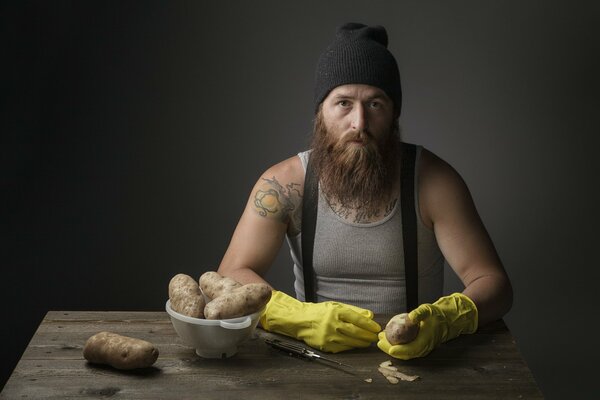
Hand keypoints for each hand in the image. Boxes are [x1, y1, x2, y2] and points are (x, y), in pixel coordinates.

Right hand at [259, 290, 380, 352]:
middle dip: (368, 336)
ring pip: (351, 342)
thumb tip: (370, 315)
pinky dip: (351, 346)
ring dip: (361, 343)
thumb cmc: (319, 312)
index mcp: (336, 312)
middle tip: (374, 337)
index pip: (357, 319)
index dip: (368, 325)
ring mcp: (329, 336)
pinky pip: (343, 348)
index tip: (376, 328)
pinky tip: (355, 344)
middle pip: (356, 332)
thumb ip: (354, 311)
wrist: (300, 320)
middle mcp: (333, 324)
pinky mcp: (326, 346)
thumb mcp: (336, 306)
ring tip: (367, 341)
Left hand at [377, 293, 477, 359]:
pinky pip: (406, 349)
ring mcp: (422, 348)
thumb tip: (411, 316)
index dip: (399, 350)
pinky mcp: (419, 346)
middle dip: (390, 349)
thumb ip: (420, 313)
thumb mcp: (428, 310)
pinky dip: (396, 345)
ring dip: (391, 347)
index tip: (388, 347)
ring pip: (405, 353)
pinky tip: (388, 338)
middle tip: (379, 341)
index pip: (411, 349)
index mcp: (426, 340)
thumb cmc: (437, 314)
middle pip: (405, 354)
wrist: (448, 320)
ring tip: (380, 339)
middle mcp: (424, 348)